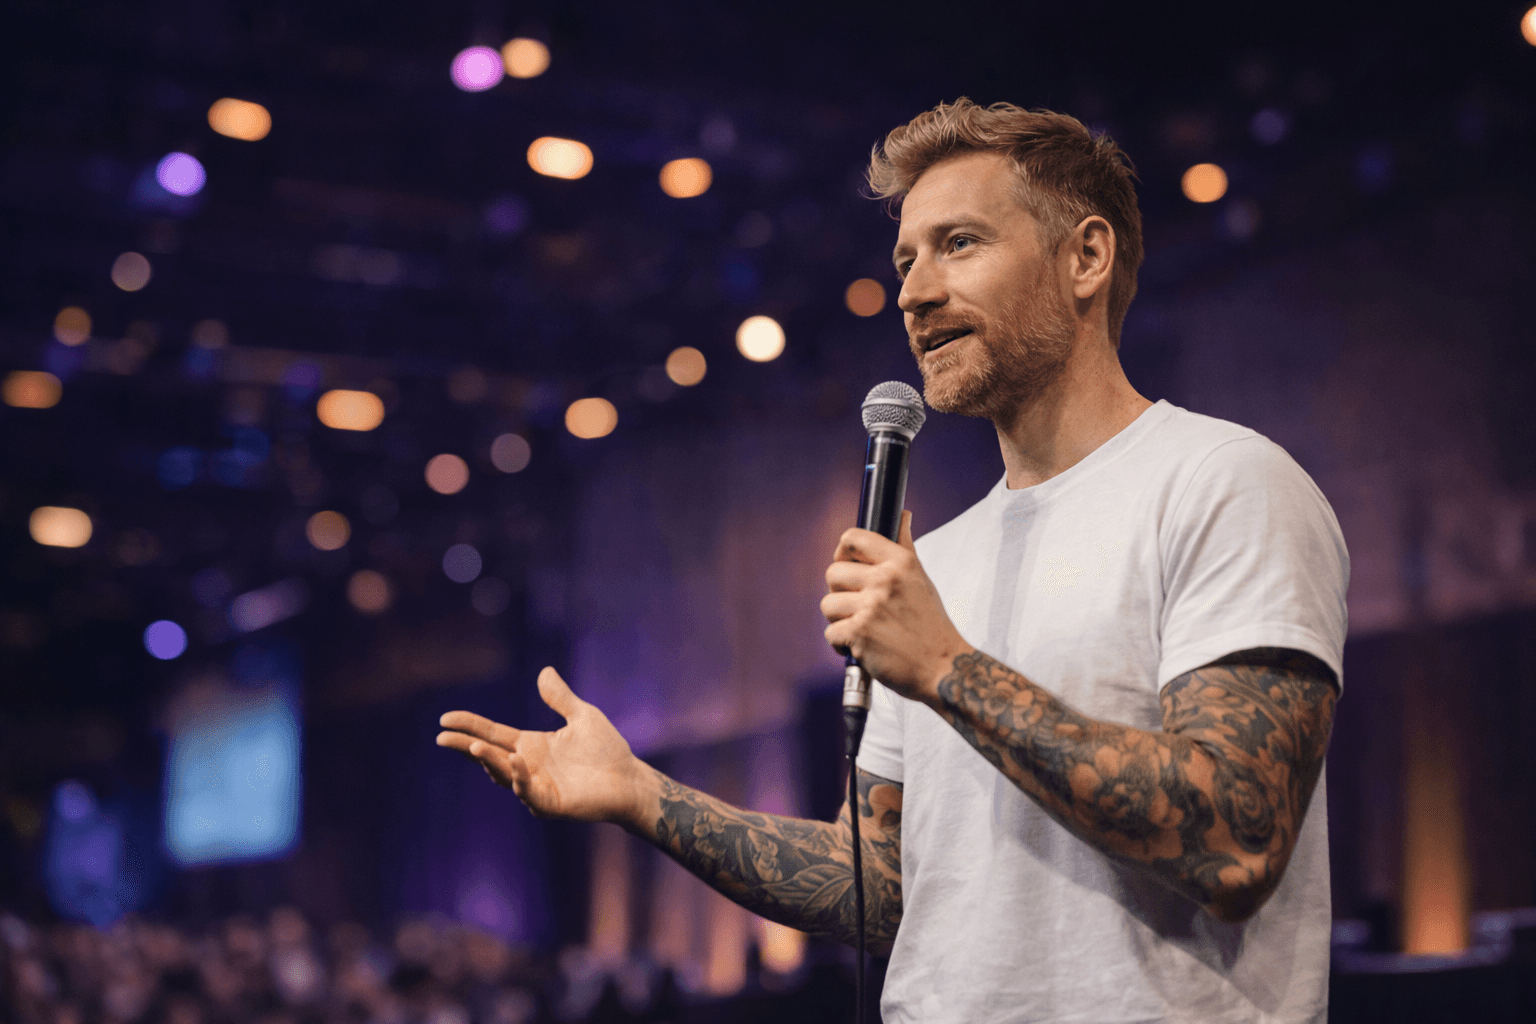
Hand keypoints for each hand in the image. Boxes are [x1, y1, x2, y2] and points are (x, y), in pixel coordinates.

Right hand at [436, 667, 645, 825]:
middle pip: (488, 756)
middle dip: (465, 747)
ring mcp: (536, 787)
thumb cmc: (606, 750)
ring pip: (504, 775)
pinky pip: (529, 793)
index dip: (469, 726)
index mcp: (531, 746)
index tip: (445, 718)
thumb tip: (544, 671)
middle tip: (442, 737)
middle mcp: (527, 767)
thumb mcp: (582, 716)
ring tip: (475, 747)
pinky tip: (515, 762)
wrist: (629, 779)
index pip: (492, 734)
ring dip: (490, 761)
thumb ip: (560, 698)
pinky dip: (520, 778)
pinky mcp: (550, 803)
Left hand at [820, 510, 971, 703]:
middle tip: (858, 607)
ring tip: (862, 629)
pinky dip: (842, 645)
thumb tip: (902, 514)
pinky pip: (831, 633)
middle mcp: (884, 579)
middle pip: (832, 572)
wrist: (944, 668)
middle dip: (840, 592)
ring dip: (840, 620)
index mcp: (900, 561)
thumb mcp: (921, 578)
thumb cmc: (931, 624)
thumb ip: (905, 546)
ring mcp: (871, 606)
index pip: (852, 538)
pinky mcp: (860, 634)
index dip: (842, 552)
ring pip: (828, 604)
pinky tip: (862, 648)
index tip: (847, 566)